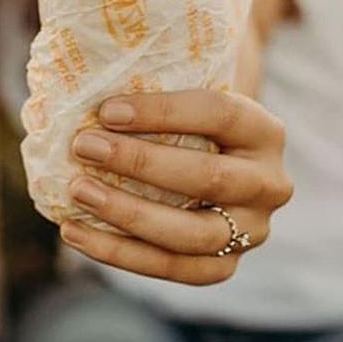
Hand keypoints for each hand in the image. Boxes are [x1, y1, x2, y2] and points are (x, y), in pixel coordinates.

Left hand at [59, 90, 292, 284]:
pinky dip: (118, 253)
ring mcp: (251, 231)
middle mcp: (268, 184)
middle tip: (83, 146)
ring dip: (128, 214)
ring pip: (192, 233)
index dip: (162, 112)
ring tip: (77, 191)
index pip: (219, 113)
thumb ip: (150, 81)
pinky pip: (171, 268)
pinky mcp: (223, 265)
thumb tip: (81, 73)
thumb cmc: (180, 120)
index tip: (106, 111)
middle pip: (209, 177)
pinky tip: (73, 231)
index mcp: (264, 131)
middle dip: (140, 163)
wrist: (211, 161)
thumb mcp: (182, 92)